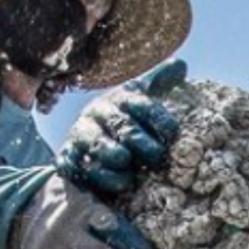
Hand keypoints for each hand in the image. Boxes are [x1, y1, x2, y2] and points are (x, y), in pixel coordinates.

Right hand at [57, 59, 185, 194]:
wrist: (84, 138)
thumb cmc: (122, 118)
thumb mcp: (139, 97)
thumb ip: (159, 82)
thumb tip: (181, 65)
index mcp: (120, 99)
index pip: (140, 103)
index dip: (157, 116)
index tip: (172, 131)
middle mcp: (99, 113)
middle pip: (120, 124)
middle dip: (138, 140)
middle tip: (156, 154)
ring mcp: (81, 134)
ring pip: (96, 142)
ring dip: (112, 154)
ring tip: (128, 167)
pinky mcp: (67, 156)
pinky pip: (77, 164)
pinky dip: (95, 175)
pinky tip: (115, 183)